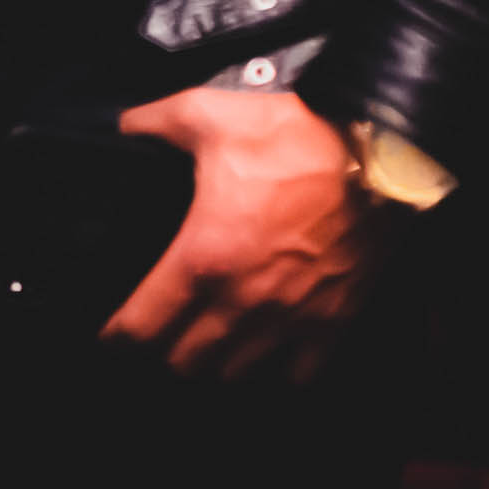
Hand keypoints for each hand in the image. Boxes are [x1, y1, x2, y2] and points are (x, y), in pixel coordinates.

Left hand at [109, 83, 376, 380]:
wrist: (380, 153)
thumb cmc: (290, 137)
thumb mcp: (203, 115)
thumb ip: (152, 123)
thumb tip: (125, 126)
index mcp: (203, 256)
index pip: (143, 324)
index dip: (118, 336)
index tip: (109, 338)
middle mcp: (244, 299)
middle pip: (187, 362)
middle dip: (164, 357)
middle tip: (156, 342)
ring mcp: (293, 316)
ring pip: (239, 374)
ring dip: (216, 367)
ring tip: (204, 352)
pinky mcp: (336, 318)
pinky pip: (301, 372)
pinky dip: (279, 373)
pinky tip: (266, 360)